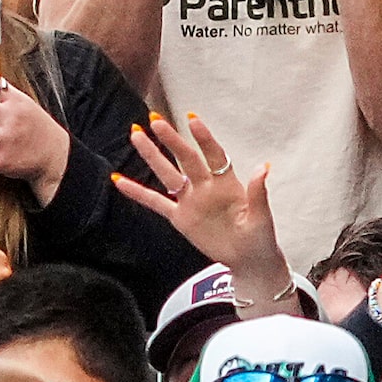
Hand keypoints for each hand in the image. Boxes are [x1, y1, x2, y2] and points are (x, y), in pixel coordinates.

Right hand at [113, 112, 289, 289]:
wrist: (248, 261)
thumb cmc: (259, 238)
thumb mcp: (262, 217)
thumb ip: (258, 193)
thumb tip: (263, 167)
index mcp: (228, 185)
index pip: (214, 156)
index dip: (204, 139)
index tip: (192, 119)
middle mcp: (206, 187)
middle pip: (186, 159)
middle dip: (171, 140)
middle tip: (155, 120)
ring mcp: (191, 201)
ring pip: (167, 174)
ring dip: (152, 155)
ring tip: (136, 134)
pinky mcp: (180, 217)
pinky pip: (155, 202)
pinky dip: (137, 192)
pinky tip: (119, 180)